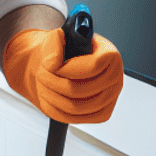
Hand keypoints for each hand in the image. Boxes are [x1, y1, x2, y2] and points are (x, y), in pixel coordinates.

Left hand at [3, 28, 122, 123]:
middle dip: (51, 81)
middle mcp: (115, 79)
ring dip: (50, 94)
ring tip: (42, 83)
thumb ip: (58, 38)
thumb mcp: (57, 38)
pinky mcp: (101, 113)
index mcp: (110, 56)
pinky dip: (56, 108)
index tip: (50, 64)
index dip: (67, 68)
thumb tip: (58, 37)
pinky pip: (74, 118)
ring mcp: (110, 99)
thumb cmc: (62, 52)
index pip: (92, 67)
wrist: (60, 67)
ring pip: (73, 106)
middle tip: (40, 73)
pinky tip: (50, 95)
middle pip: (78, 89)